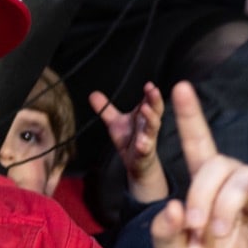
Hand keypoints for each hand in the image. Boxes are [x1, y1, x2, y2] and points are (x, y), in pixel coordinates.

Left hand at [89, 84, 168, 205]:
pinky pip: (145, 148)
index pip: (149, 101)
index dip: (150, 93)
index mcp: (144, 116)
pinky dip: (144, 145)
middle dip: (154, 101)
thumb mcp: (115, 123)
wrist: (135, 163)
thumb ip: (106, 109)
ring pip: (152, 128)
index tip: (149, 84)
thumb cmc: (129, 140)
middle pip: (154, 111)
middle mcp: (148, 126)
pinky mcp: (144, 153)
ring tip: (145, 109)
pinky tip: (141, 142)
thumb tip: (93, 94)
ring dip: (151, 118)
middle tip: (153, 90)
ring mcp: (148, 139)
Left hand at [148, 82, 247, 247]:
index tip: (177, 87)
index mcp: (205, 193)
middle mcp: (233, 187)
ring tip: (218, 235)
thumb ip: (163, 235)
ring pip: (240, 175)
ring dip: (224, 203)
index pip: (198, 145)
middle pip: (215, 163)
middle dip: (200, 192)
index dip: (189, 117)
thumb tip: (173, 206)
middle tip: (197, 228)